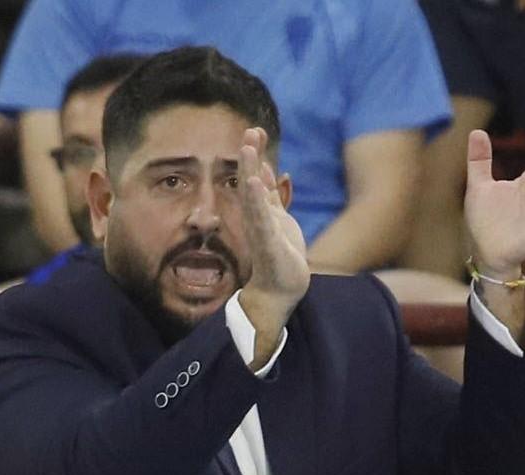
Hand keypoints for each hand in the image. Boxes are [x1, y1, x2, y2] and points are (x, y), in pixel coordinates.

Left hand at [238, 128, 308, 341]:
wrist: (277, 293)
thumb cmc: (276, 275)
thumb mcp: (271, 249)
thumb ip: (263, 218)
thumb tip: (254, 184)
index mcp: (255, 219)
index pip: (249, 187)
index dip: (249, 166)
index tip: (247, 145)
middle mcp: (257, 215)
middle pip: (252, 178)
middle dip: (252, 155)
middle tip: (253, 130)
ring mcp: (266, 218)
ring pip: (261, 184)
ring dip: (259, 161)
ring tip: (256, 136)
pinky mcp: (276, 224)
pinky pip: (270, 197)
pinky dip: (268, 180)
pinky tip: (267, 166)